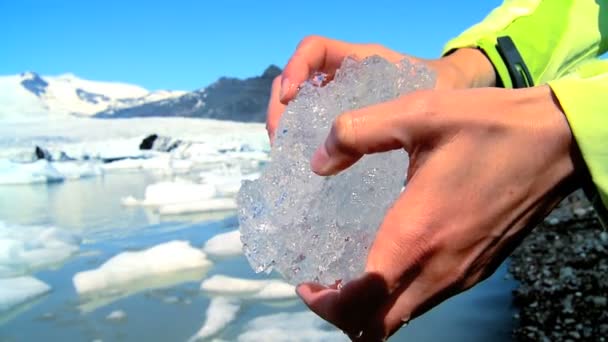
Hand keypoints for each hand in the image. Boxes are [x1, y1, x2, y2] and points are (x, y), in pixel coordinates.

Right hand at [266, 35, 495, 139]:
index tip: (289, 98)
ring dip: (288, 127)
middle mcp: (344, 77)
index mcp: (360, 60)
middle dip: (282, 109)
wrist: (458, 97)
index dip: (295, 68)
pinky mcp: (346, 122)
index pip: (315, 50)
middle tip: (281, 140)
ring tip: (287, 153)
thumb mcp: (420, 98)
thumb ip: (394, 116)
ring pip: (301, 106)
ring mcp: (342, 100)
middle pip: (298, 81)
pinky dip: (304, 141)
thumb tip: (350, 150)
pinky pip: (316, 126)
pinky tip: (307, 162)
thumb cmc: (442, 89)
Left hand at [296, 86, 582, 339]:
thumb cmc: (488, 125)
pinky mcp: (480, 268)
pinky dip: (401, 294)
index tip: (307, 281)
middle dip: (343, 313)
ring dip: (372, 306)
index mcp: (416, 236)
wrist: (559, 139)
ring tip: (351, 269)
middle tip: (324, 281)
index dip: (325, 304)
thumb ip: (357, 132)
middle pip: (379, 326)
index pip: (361, 303)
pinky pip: (429, 299)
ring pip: (405, 316)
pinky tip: (394, 255)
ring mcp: (463, 275)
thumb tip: (319, 160)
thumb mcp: (417, 113)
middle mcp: (439, 269)